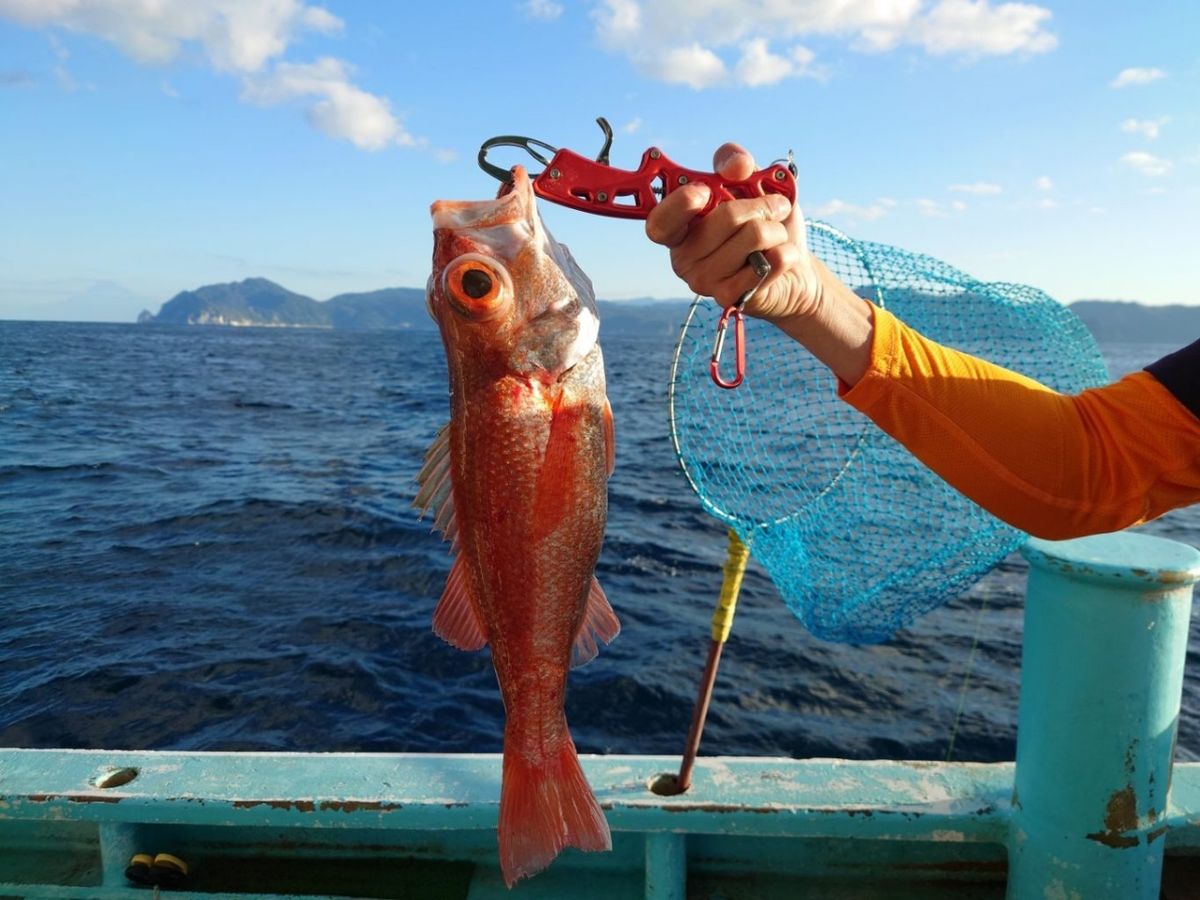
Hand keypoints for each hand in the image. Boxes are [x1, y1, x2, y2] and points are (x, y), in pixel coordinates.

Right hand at [645, 143, 821, 322]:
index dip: (681, 204)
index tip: (704, 191)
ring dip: (777, 229)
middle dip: (761, 204)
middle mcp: (684, 258)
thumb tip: (735, 164)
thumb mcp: (751, 183)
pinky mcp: (730, 297)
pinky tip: (779, 258)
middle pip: (726, 217)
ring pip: (754, 236)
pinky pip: (770, 261)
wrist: (794, 270)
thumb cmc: (765, 224)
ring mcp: (705, 281)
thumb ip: (736, 163)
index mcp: (680, 229)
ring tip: (776, 237)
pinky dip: (787, 252)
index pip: (659, 222)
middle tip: (775, 206)